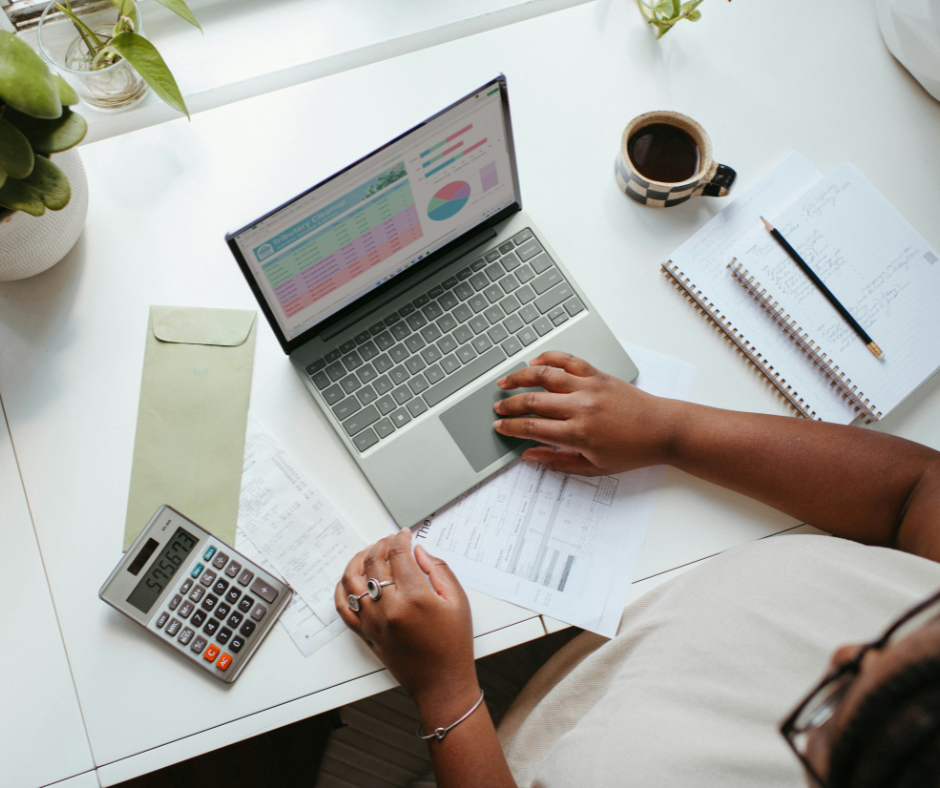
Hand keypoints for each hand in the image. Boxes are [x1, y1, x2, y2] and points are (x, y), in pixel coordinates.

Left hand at [335, 529, 477, 706]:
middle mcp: (389, 608)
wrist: (442, 683)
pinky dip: (342, 589)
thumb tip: (418, 551)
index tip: (404, 534)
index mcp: (415, 598)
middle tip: (389, 540)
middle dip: (381, 545)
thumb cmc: (453, 645)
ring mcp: (373, 622)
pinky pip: (343, 607)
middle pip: (374, 563)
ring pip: (352, 581)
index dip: (400, 539)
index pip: (398, 555)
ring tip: (368, 553)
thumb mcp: (458, 602)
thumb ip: (438, 570)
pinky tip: (350, 579)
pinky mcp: (365, 634)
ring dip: (358, 561)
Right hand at [493, 351, 677, 475]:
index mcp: (578, 434)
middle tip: (498, 408)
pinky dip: (549, 358)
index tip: (499, 427)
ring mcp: (589, 387)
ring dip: (520, 377)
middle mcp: (581, 407)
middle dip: (509, 405)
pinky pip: (568, 360)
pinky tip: (535, 362)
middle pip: (532, 401)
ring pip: (544, 376)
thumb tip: (530, 455)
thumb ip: (558, 462)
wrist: (662, 430)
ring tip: (505, 381)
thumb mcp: (593, 468)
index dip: (511, 427)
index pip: (532, 427)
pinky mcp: (597, 374)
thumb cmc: (632, 451)